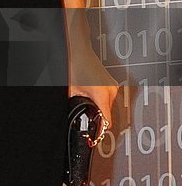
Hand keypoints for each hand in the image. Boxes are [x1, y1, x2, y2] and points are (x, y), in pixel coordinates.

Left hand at [63, 0, 118, 123]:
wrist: (78, 50)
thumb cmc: (75, 66)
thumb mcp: (72, 91)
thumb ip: (76, 106)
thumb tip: (75, 116)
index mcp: (102, 94)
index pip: (107, 121)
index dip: (99, 129)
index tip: (94, 135)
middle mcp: (111, 91)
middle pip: (107, 113)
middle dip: (97, 116)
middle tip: (86, 117)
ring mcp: (112, 86)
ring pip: (108, 105)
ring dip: (98, 107)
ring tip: (86, 101)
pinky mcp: (111, 83)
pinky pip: (107, 97)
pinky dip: (100, 99)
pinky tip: (90, 94)